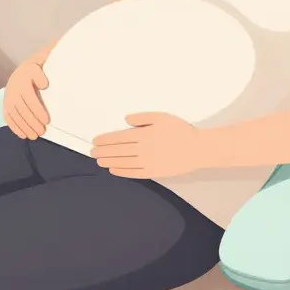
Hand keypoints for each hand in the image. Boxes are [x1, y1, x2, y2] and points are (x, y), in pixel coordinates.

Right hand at [3, 60, 49, 139]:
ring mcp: (8, 98)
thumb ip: (42, 73)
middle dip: (32, 122)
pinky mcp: (5, 106)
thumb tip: (44, 85)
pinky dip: (15, 128)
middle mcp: (13, 89)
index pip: (29, 98)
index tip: (47, 120)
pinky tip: (23, 135)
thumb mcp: (40, 65)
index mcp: (23, 80)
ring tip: (35, 136)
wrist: (22, 71)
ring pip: (15, 115)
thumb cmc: (37, 70)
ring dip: (24, 127)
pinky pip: (8, 118)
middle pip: (22, 109)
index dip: (37, 110)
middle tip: (42, 132)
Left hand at [91, 113, 205, 178]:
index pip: (119, 138)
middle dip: (103, 151)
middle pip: (118, 151)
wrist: (196, 149)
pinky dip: (122, 172)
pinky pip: (133, 173)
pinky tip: (114, 170)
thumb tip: (125, 120)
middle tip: (92, 152)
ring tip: (99, 161)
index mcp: (143, 134)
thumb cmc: (180, 130)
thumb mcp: (161, 117)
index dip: (105, 140)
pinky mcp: (153, 172)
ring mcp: (147, 162)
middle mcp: (142, 149)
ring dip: (109, 161)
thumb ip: (142, 118)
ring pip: (123, 162)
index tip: (95, 141)